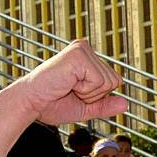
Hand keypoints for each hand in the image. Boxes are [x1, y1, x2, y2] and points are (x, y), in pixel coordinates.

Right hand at [9, 39, 126, 124]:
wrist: (31, 104)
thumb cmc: (52, 104)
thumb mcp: (85, 108)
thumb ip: (104, 105)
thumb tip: (125, 103)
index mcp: (87, 58)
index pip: (114, 81)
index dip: (97, 96)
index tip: (74, 93)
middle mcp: (85, 48)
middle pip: (114, 81)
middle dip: (94, 95)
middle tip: (69, 91)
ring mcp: (82, 49)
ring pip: (108, 82)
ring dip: (88, 93)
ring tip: (67, 87)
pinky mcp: (79, 54)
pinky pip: (99, 82)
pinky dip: (84, 90)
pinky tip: (67, 84)